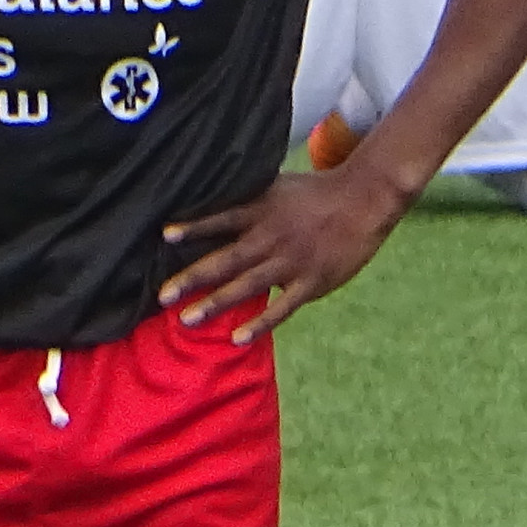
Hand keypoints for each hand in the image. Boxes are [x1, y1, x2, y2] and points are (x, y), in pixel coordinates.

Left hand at [158, 166, 417, 341]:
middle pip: (227, 259)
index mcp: (263, 210)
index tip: (165, 235)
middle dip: (193, 277)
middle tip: (162, 295)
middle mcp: (272, 236)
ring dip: (215, 303)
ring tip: (187, 319)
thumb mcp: (279, 187)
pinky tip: (236, 339)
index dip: (194, 227)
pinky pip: (281, 308)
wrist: (364, 199)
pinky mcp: (310, 282)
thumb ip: (249, 200)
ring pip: (247, 286)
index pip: (222, 218)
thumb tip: (215, 206)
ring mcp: (291, 261)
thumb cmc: (317, 193)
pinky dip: (259, 324)